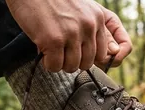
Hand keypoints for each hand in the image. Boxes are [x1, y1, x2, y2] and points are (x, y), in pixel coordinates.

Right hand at [6, 0, 131, 72]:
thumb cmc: (51, 0)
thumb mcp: (79, 8)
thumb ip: (88, 27)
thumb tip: (91, 56)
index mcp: (97, 18)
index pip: (102, 54)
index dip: (85, 57)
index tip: (73, 53)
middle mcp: (88, 26)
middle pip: (87, 63)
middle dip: (72, 62)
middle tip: (59, 52)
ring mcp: (72, 33)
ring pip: (72, 66)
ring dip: (59, 63)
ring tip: (50, 50)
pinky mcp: (53, 40)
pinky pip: (55, 66)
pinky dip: (47, 63)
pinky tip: (42, 51)